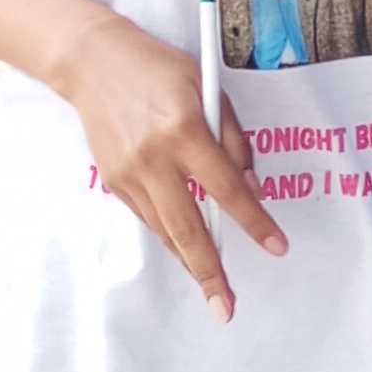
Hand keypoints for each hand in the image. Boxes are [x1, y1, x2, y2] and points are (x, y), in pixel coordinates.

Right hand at [53, 9, 286, 319]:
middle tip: (227, 308)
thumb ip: (233, 139)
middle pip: (188, 228)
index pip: (227, 188)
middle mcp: (154, 157)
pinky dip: (170, 235)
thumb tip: (250, 187)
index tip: (277, 247)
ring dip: (190, 261)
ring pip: (165, 230)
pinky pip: (149, 217)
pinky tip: (186, 250)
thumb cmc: (161, 70)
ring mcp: (129, 173)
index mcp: (184, 130)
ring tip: (212, 287)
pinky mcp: (113, 180)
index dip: (254, 221)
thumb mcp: (208, 89)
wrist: (94, 62)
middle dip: (210, 273)